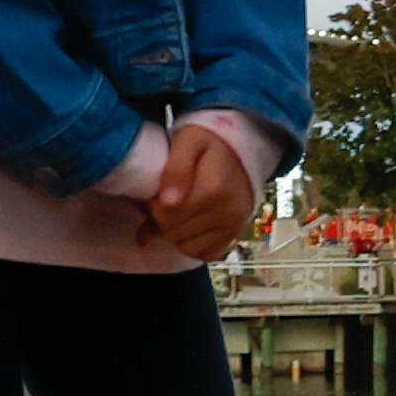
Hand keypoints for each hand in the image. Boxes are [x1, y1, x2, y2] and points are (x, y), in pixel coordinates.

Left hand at [144, 117, 262, 261]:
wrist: (241, 151)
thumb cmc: (209, 145)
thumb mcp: (189, 141)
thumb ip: (176, 167)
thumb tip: (167, 202)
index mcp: (215, 188)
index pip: (167, 216)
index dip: (154, 207)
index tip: (156, 194)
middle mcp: (228, 212)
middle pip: (175, 233)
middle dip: (160, 221)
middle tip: (162, 203)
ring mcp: (234, 227)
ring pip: (187, 248)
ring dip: (173, 235)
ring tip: (175, 213)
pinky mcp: (235, 236)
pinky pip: (204, 255)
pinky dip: (191, 245)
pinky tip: (189, 226)